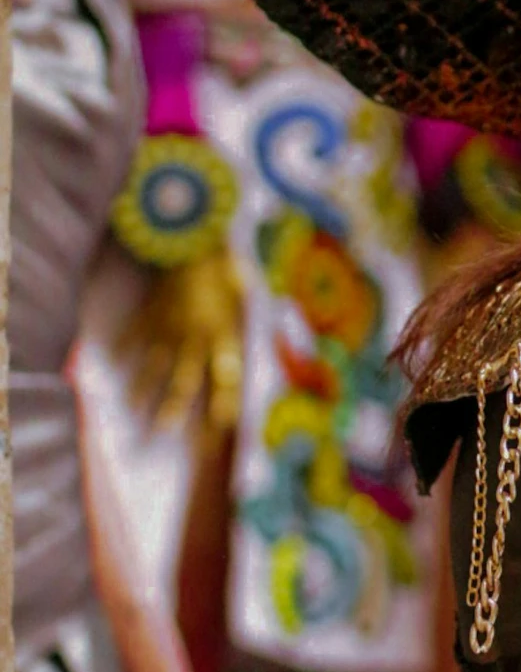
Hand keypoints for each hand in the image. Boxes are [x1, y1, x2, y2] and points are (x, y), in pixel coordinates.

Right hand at [117, 248, 244, 440]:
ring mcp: (168, 328)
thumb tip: (256, 342)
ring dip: (143, 390)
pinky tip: (114, 366)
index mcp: (222, 334)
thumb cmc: (224, 267)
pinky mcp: (149, 314)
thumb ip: (243, 323)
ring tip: (134, 409)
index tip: (223, 425)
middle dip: (174, 409)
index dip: (226, 401)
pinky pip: (133, 337)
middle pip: (183, 381)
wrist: (193, 239)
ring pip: (153, 367)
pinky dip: (123, 350)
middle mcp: (194, 337)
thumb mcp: (244, 295)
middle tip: (165, 432)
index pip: (226, 376)